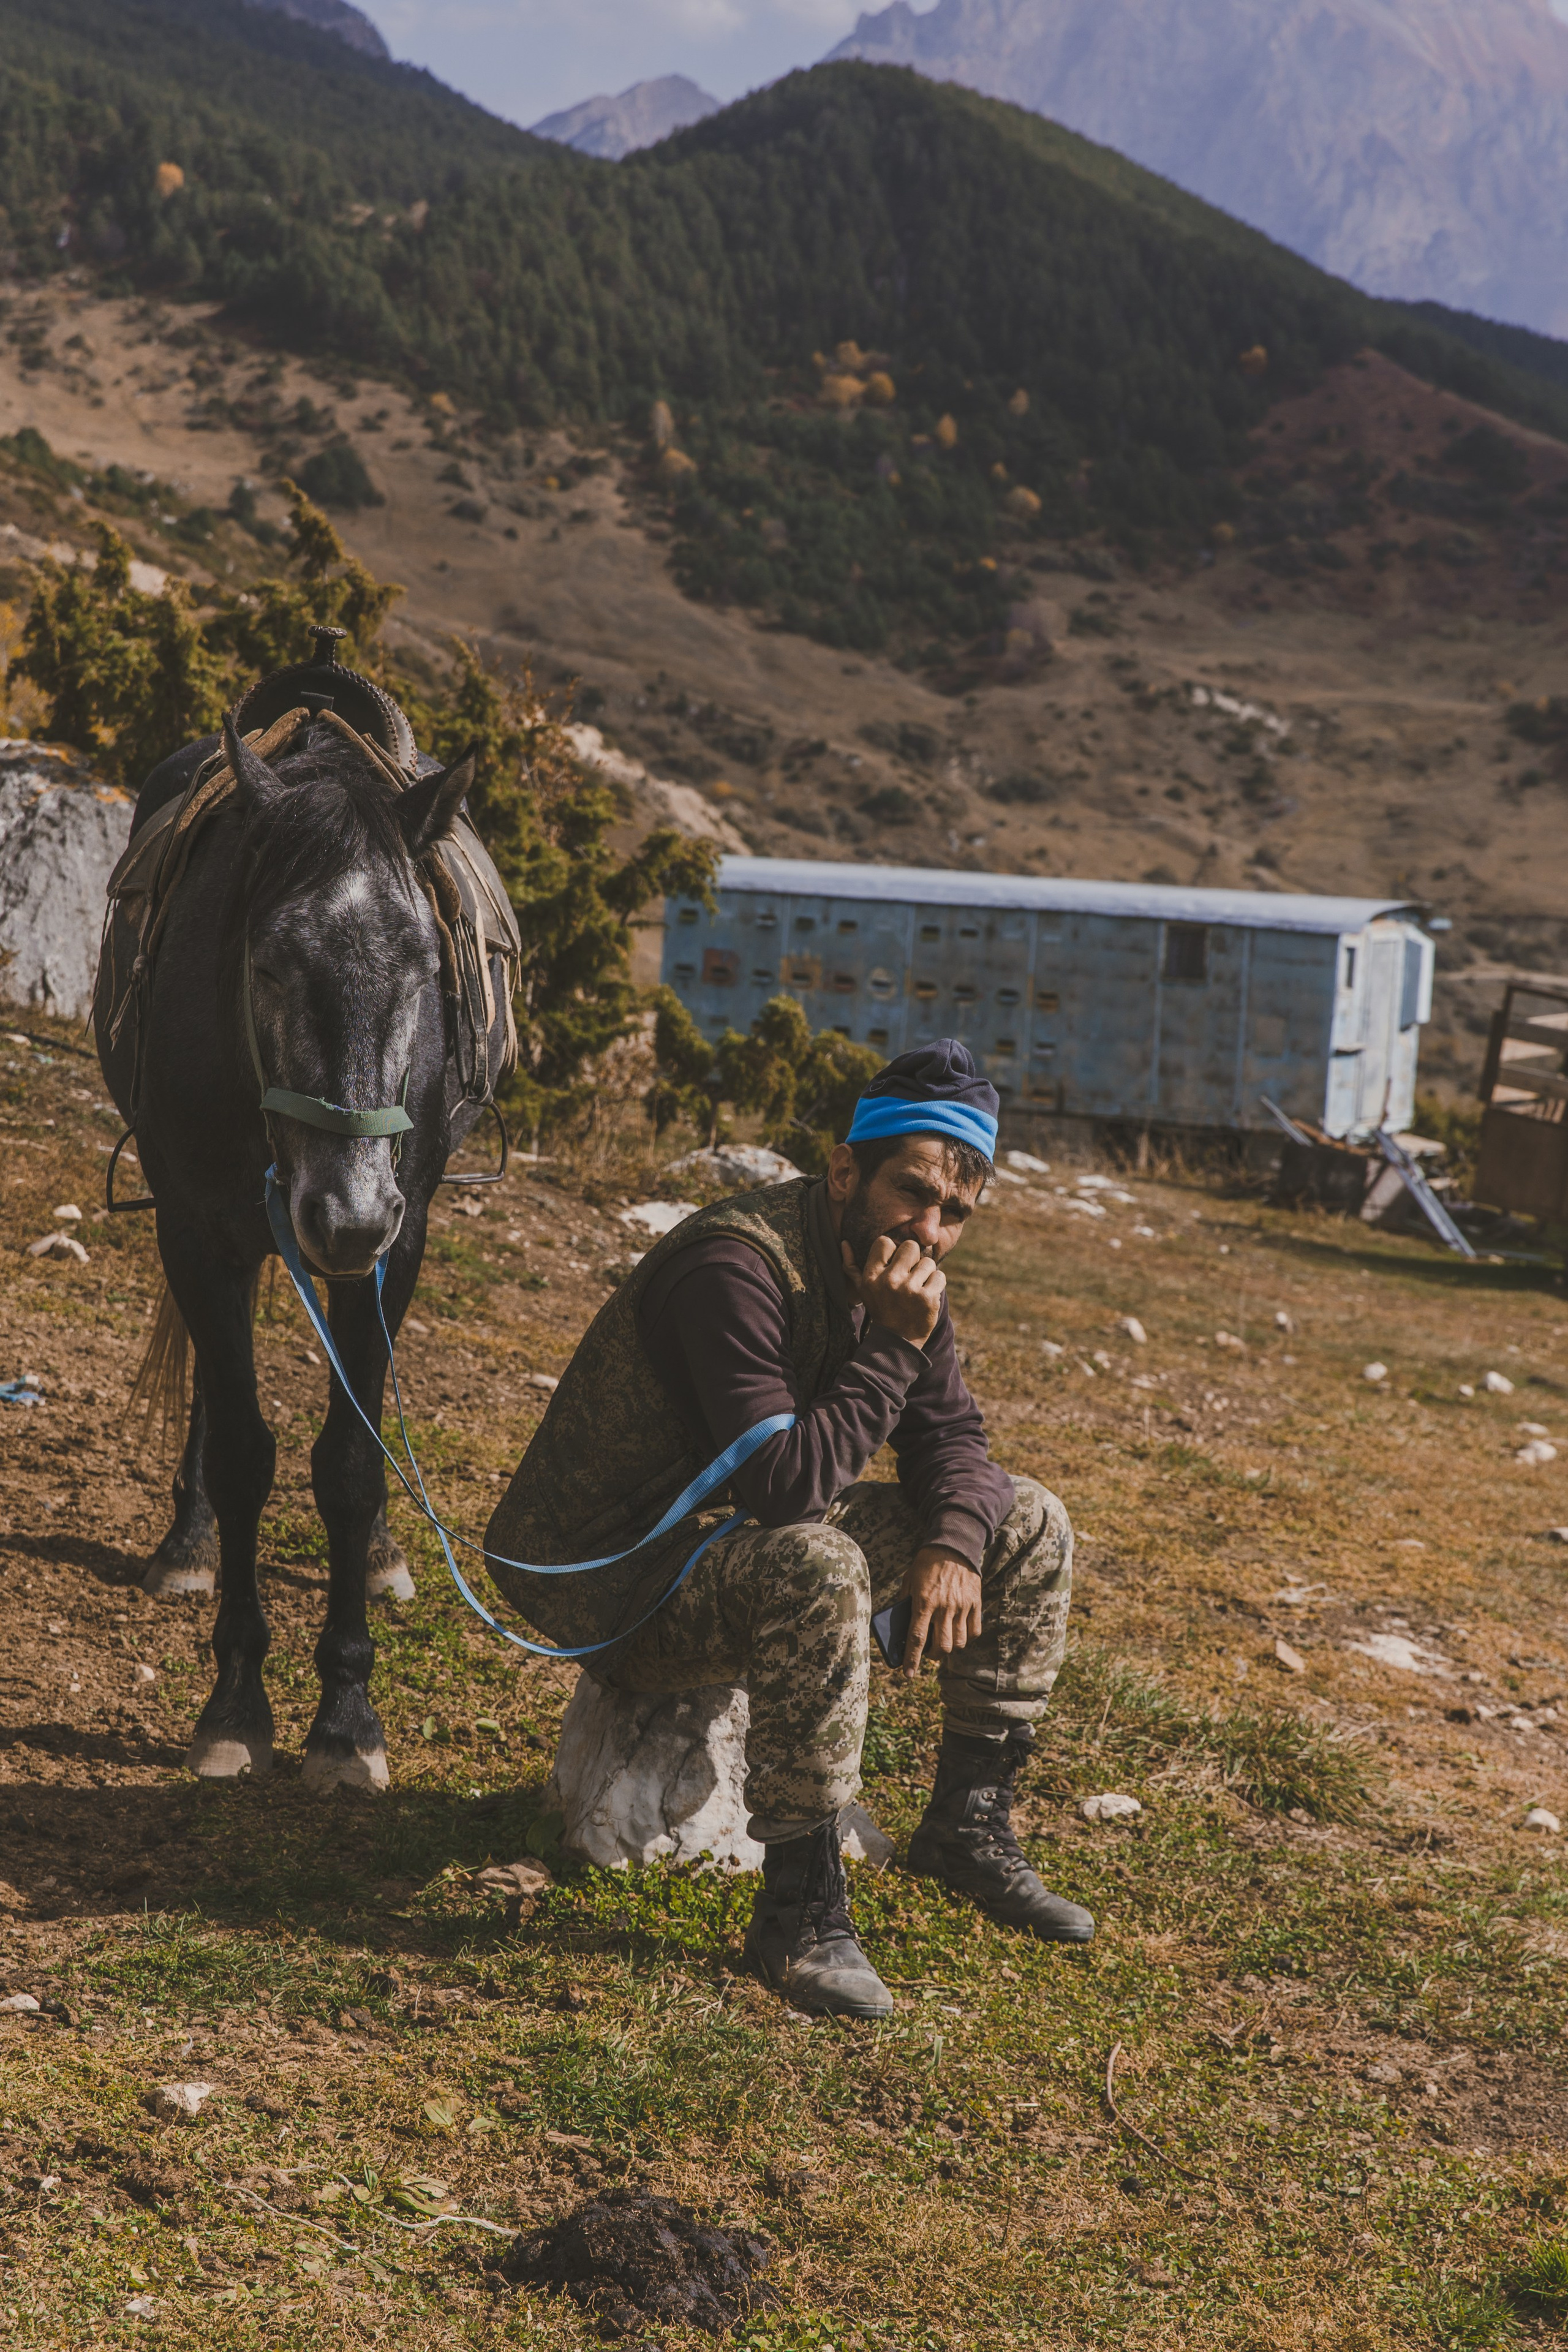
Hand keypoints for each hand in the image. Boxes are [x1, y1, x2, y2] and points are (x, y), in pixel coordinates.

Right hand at [841, 1234, 945, 1347]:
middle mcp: (889, 1281)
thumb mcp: (863, 1290)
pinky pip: (940, 1276)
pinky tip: (927, 1294)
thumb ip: (851, 1266)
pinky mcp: (928, 1298)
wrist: (897, 1340)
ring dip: (926, 1273)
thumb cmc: (881, 1309)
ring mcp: (909, 1290)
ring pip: (928, 1261)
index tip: (894, 1265)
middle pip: (910, 1246)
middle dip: (913, 1259)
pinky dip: (936, 1284)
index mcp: (871, 1276)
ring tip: (917, 1287)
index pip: (885, 1242)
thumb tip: (844, 1242)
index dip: (892, 1251)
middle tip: (909, 1275)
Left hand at [901, 1546, 982, 1677]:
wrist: (953, 1545)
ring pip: (959, 1642)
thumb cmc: (926, 1563)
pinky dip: (966, 1637)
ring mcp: (962, 1606)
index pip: (917, 1638)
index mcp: (924, 1601)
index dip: (912, 1659)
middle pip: (941, 1646)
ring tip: (943, 1641)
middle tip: (928, 1652)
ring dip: (949, 1648)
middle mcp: (945, 1606)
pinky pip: (974, 1630)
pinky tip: (958, 1632)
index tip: (907, 1674)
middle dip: (933, 1656)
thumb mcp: (909, 1581)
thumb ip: (906, 1604)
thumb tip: (902, 1627)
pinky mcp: (975, 1603)